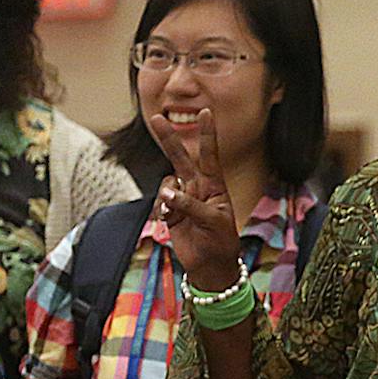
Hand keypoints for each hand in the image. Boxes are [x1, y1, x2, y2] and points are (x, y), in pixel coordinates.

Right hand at [151, 108, 243, 290]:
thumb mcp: (213, 222)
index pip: (211, 155)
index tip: (207, 111)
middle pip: (181, 158)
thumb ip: (190, 205)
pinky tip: (168, 221)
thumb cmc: (221, 243)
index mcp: (215, 187)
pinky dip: (161, 209)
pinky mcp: (170, 211)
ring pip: (167, 181)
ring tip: (172, 213)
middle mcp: (198, 188)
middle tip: (157, 118)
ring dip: (167, 194)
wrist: (210, 267)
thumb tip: (167, 192)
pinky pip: (160, 201)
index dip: (208, 134)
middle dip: (169, 139)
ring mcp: (182, 198)